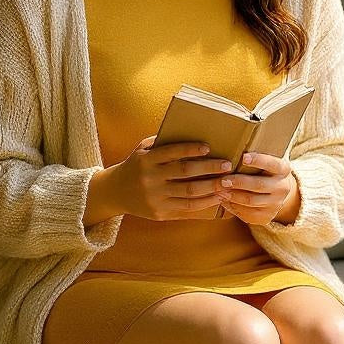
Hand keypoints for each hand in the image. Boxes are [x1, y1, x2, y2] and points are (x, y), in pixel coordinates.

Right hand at [112, 134, 234, 220]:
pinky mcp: (160, 213)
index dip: (190, 149)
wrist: (115, 192)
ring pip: (189, 192)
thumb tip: (191, 131)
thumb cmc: (136, 166)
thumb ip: (162, 142)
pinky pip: (187, 209)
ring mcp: (155, 197)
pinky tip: (218, 198)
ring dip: (212, 188)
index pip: (171, 152)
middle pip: (184, 172)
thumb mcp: (142, 150)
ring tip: (228, 183)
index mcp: (146, 160)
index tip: (208, 147)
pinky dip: (205, 204)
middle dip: (209, 168)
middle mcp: (150, 178)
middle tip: (228, 165)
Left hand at [217, 151, 295, 224]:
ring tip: (219, 190)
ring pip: (250, 201)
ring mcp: (275, 204)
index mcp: (284, 170)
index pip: (272, 163)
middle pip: (258, 185)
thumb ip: (255, 157)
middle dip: (239, 182)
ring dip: (232, 196)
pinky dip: (233, 207)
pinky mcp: (267, 217)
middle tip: (223, 179)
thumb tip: (230, 147)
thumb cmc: (265, 172)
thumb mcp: (266, 162)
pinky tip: (223, 200)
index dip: (258, 160)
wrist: (278, 194)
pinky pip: (247, 214)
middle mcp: (282, 187)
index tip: (243, 157)